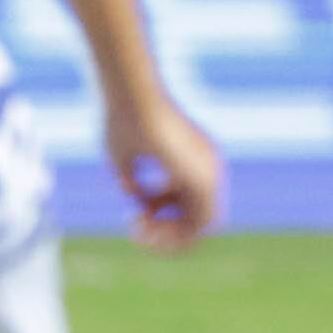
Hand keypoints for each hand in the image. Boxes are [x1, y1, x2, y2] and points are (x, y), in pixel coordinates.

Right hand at [107, 90, 223, 247]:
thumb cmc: (123, 117)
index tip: (132, 212)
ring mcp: (210, 172)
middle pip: (196, 218)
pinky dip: (174, 234)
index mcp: (194, 157)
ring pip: (202, 228)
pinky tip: (143, 223)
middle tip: (133, 225)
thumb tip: (138, 203)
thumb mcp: (123, 156)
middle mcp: (208, 166)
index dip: (159, 215)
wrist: (132, 94)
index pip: (186, 202)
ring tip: (136, 227)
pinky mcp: (204, 178)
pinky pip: (201, 226)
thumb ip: (134, 182)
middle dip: (164, 232)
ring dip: (168, 238)